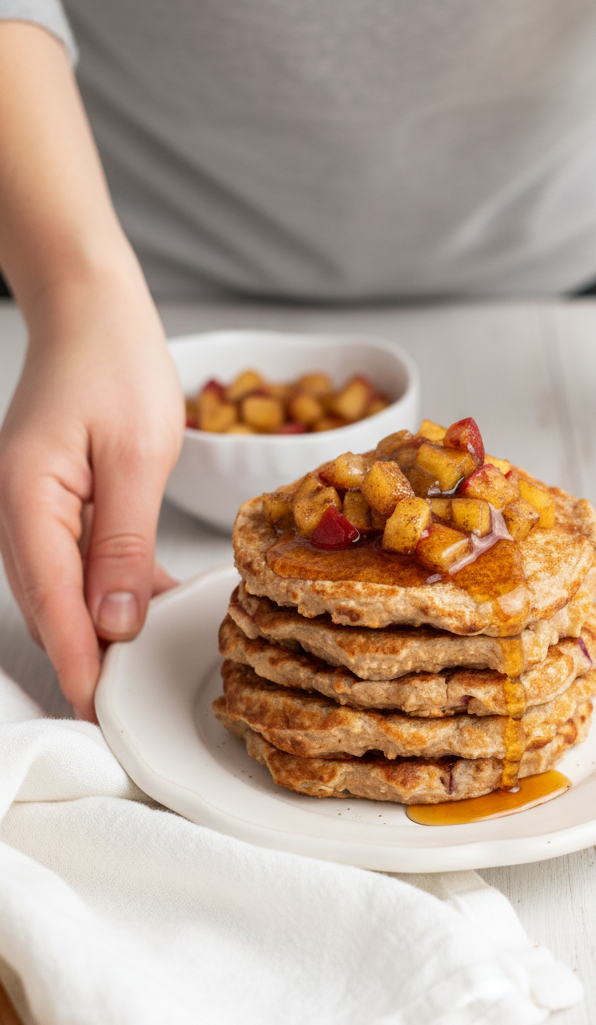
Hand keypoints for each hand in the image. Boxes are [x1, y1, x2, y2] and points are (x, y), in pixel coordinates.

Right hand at [0, 277, 183, 719]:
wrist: (92, 311)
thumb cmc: (115, 364)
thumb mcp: (137, 455)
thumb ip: (124, 544)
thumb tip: (115, 623)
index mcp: (25, 500)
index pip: (51, 603)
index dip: (79, 662)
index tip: (102, 713)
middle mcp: (14, 513)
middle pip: (48, 607)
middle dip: (88, 659)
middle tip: (132, 707)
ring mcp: (28, 512)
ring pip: (62, 593)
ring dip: (100, 629)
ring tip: (144, 671)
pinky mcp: (51, 507)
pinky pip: (76, 564)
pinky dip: (110, 591)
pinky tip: (153, 607)